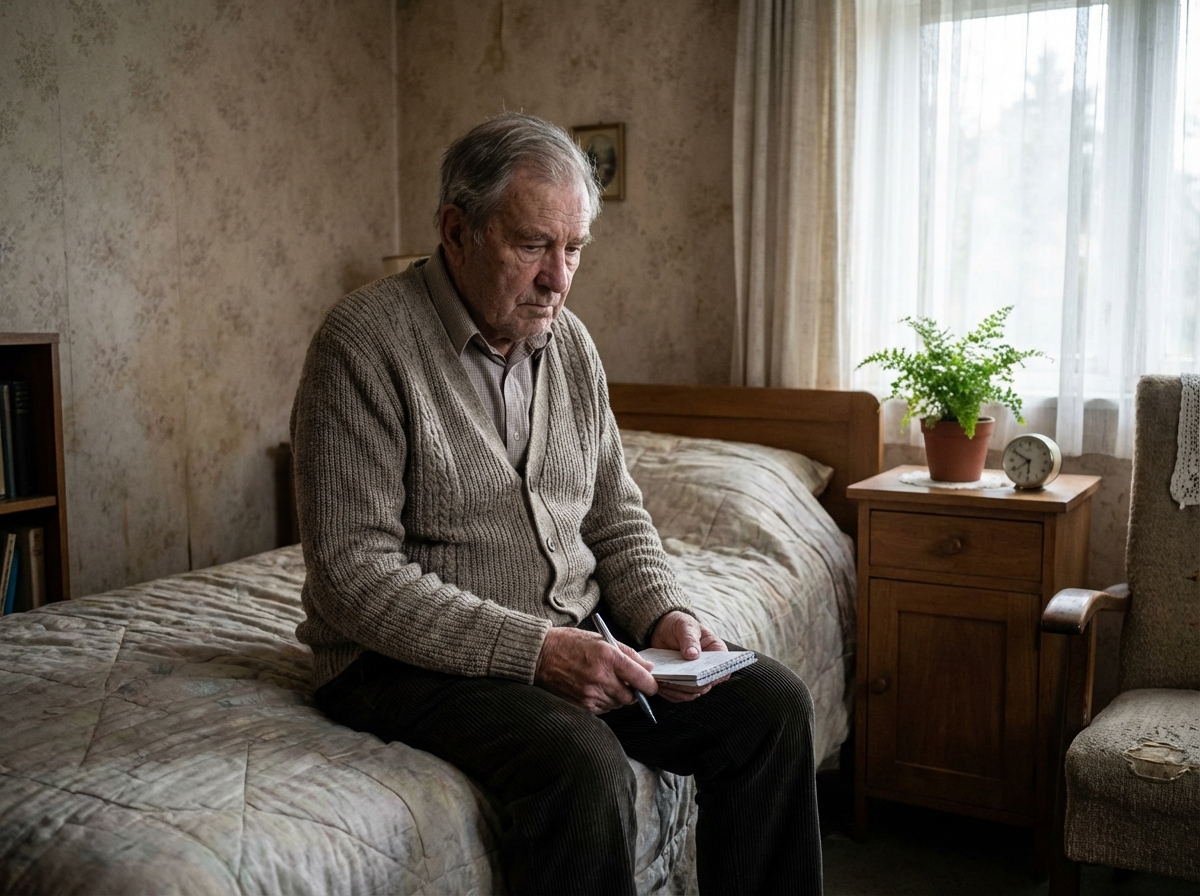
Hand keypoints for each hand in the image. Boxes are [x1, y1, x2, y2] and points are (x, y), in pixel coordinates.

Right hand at [534, 626, 657, 714]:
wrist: (540, 656)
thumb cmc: (570, 643)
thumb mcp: (601, 639)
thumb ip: (628, 654)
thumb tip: (648, 668)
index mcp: (608, 656)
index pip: (641, 678)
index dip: (650, 684)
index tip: (651, 685)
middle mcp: (601, 677)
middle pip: (631, 696)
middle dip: (633, 691)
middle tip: (625, 681)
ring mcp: (590, 693)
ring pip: (618, 704)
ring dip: (617, 696)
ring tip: (605, 682)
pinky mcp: (582, 705)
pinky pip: (604, 709)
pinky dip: (605, 702)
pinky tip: (595, 688)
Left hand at [649, 610, 728, 702]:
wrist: (662, 629)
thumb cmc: (679, 625)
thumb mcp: (685, 626)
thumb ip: (689, 639)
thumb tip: (693, 654)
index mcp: (716, 652)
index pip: (723, 670)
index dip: (714, 677)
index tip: (700, 676)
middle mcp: (707, 669)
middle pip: (705, 685)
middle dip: (690, 685)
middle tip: (674, 679)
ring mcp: (694, 678)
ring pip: (691, 693)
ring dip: (677, 690)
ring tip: (664, 681)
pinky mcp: (681, 684)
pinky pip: (677, 695)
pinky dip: (669, 692)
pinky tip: (659, 683)